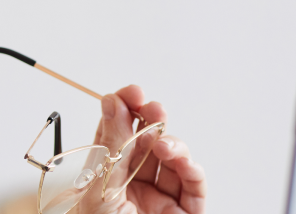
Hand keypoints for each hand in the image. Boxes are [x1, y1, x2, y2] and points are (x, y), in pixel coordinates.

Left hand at [74, 85, 206, 213]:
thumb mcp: (101, 187)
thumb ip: (111, 147)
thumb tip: (112, 104)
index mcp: (109, 177)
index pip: (117, 135)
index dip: (125, 110)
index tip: (131, 94)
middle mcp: (135, 185)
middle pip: (147, 142)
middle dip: (152, 120)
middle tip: (153, 108)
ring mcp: (160, 198)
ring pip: (174, 160)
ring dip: (173, 145)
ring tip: (164, 147)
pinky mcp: (183, 212)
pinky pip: (194, 187)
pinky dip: (193, 171)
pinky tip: (184, 163)